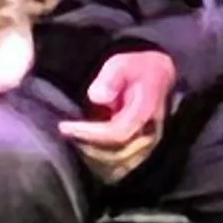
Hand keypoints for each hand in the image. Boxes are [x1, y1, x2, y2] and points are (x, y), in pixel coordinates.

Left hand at [58, 48, 176, 183]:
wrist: (158, 73)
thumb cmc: (138, 68)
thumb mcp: (123, 64)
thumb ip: (111, 78)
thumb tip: (97, 97)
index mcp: (144, 114)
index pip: (116, 133)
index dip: (89, 133)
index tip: (65, 127)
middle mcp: (146, 132)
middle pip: (114, 151)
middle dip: (87, 144)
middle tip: (64, 131)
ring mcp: (143, 140)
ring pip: (114, 157)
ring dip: (90, 149)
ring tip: (69, 134)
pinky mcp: (136, 143)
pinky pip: (115, 154)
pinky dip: (96, 148)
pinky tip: (79, 136)